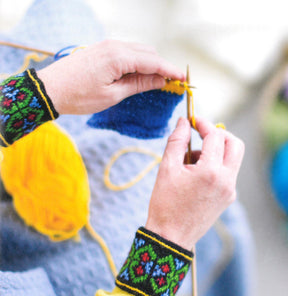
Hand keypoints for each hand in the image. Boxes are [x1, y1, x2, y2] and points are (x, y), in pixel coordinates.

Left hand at [37, 40, 184, 114]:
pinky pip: (126, 52)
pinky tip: (138, 76)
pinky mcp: (102, 49)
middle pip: (148, 53)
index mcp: (118, 57)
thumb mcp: (112, 95)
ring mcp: (107, 45)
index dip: (171, 71)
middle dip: (162, 67)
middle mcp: (115, 46)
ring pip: (138, 51)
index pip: (153, 61)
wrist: (50, 89)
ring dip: (150, 64)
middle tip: (171, 84)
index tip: (184, 79)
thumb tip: (160, 80)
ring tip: (156, 83)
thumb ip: (138, 84)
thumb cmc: (79, 96)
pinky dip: (137, 63)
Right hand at [145, 117, 244, 249]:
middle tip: (200, 135)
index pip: (215, 136)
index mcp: (211, 172)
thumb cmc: (165, 204)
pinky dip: (215, 166)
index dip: (203, 124)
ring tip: (190, 161)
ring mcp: (230, 191)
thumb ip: (176, 141)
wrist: (170, 237)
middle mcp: (227, 181)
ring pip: (233, 159)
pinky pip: (228, 173)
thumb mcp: (167, 169)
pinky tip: (195, 175)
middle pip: (235, 144)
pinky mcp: (228, 199)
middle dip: (219, 135)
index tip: (191, 121)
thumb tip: (183, 121)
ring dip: (216, 151)